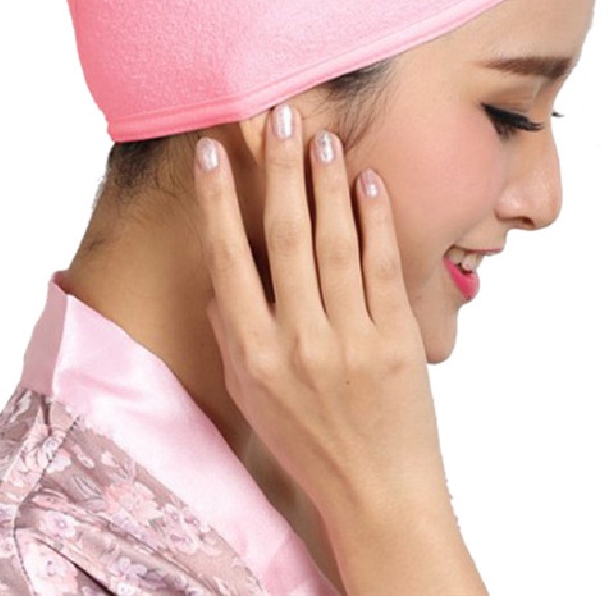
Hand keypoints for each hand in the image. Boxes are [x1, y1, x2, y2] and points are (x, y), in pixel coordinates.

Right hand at [193, 103, 450, 526]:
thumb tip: (222, 272)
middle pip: (283, 236)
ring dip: (325, 182)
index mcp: (252, 353)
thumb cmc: (307, 441)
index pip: (227, 258)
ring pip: (334, 242)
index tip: (212, 151)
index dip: (217, 200)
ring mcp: (350, 340)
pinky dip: (375, 219)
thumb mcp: (249, 393)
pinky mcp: (397, 340)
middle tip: (278, 116)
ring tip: (321, 136)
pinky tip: (368, 181)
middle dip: (279, 169)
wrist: (377, 493)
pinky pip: (383, 266)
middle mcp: (297, 341)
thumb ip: (231, 330)